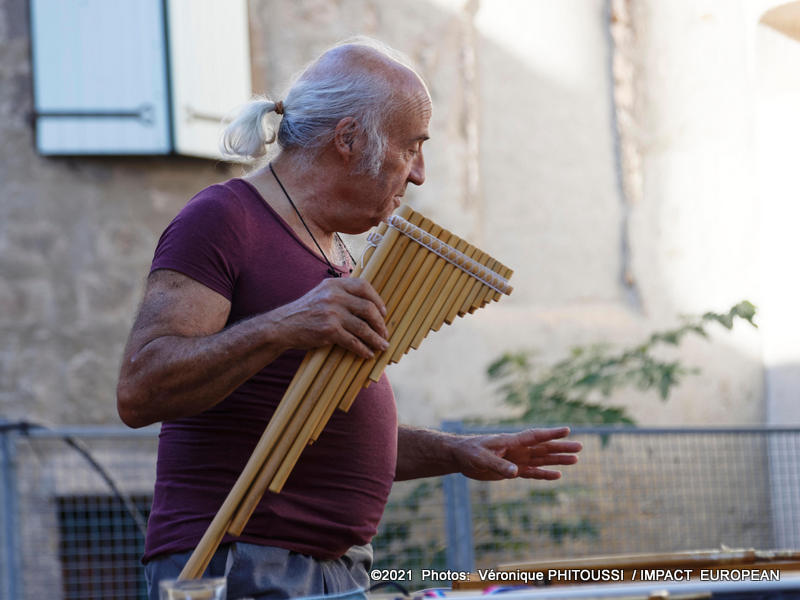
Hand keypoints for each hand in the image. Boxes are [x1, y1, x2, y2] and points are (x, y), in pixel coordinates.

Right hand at [271, 278, 388, 358]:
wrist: (283, 325)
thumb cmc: (306, 311)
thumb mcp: (322, 294)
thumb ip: (342, 293)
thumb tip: (369, 304)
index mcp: (335, 284)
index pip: (364, 286)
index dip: (378, 300)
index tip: (383, 312)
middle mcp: (334, 296)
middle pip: (368, 308)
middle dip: (380, 323)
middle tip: (384, 333)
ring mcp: (332, 313)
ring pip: (363, 327)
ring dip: (376, 339)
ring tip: (382, 346)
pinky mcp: (329, 330)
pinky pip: (353, 341)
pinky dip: (363, 349)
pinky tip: (368, 354)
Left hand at [450, 427, 581, 480]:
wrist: (460, 457)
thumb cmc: (469, 452)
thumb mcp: (482, 459)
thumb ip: (498, 465)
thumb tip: (516, 472)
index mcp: (511, 441)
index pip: (535, 436)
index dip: (550, 434)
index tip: (567, 430)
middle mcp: (517, 449)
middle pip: (544, 447)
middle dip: (561, 447)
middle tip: (580, 447)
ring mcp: (517, 459)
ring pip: (542, 459)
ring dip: (558, 460)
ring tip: (575, 460)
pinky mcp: (512, 470)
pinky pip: (533, 472)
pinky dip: (545, 474)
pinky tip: (558, 475)